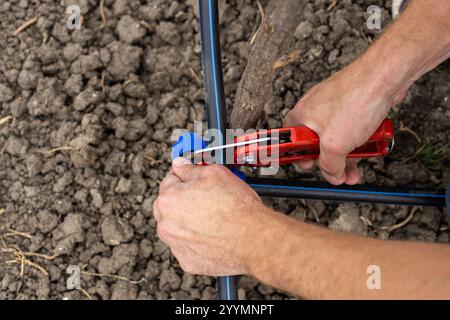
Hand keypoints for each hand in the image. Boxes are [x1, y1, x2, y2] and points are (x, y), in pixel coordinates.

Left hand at [153, 157, 268, 275]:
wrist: (253, 238)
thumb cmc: (236, 207)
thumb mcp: (214, 173)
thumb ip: (191, 169)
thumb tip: (181, 165)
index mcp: (168, 199)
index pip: (169, 181)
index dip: (184, 178)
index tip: (193, 180)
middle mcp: (166, 224)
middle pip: (168, 207)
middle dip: (183, 201)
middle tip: (206, 199)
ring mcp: (176, 245)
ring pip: (177, 228)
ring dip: (188, 222)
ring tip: (212, 218)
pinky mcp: (187, 261)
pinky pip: (187, 247)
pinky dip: (196, 241)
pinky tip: (213, 235)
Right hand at [284, 61, 407, 184]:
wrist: (384, 76)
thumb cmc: (356, 100)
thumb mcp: (335, 145)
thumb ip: (330, 165)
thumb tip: (332, 176)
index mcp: (301, 116)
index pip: (290, 141)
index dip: (299, 157)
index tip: (308, 167)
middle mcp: (314, 109)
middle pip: (316, 143)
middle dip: (331, 162)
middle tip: (339, 173)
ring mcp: (334, 106)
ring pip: (337, 137)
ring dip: (348, 155)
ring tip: (357, 167)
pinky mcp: (351, 104)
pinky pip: (351, 128)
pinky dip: (359, 140)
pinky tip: (369, 146)